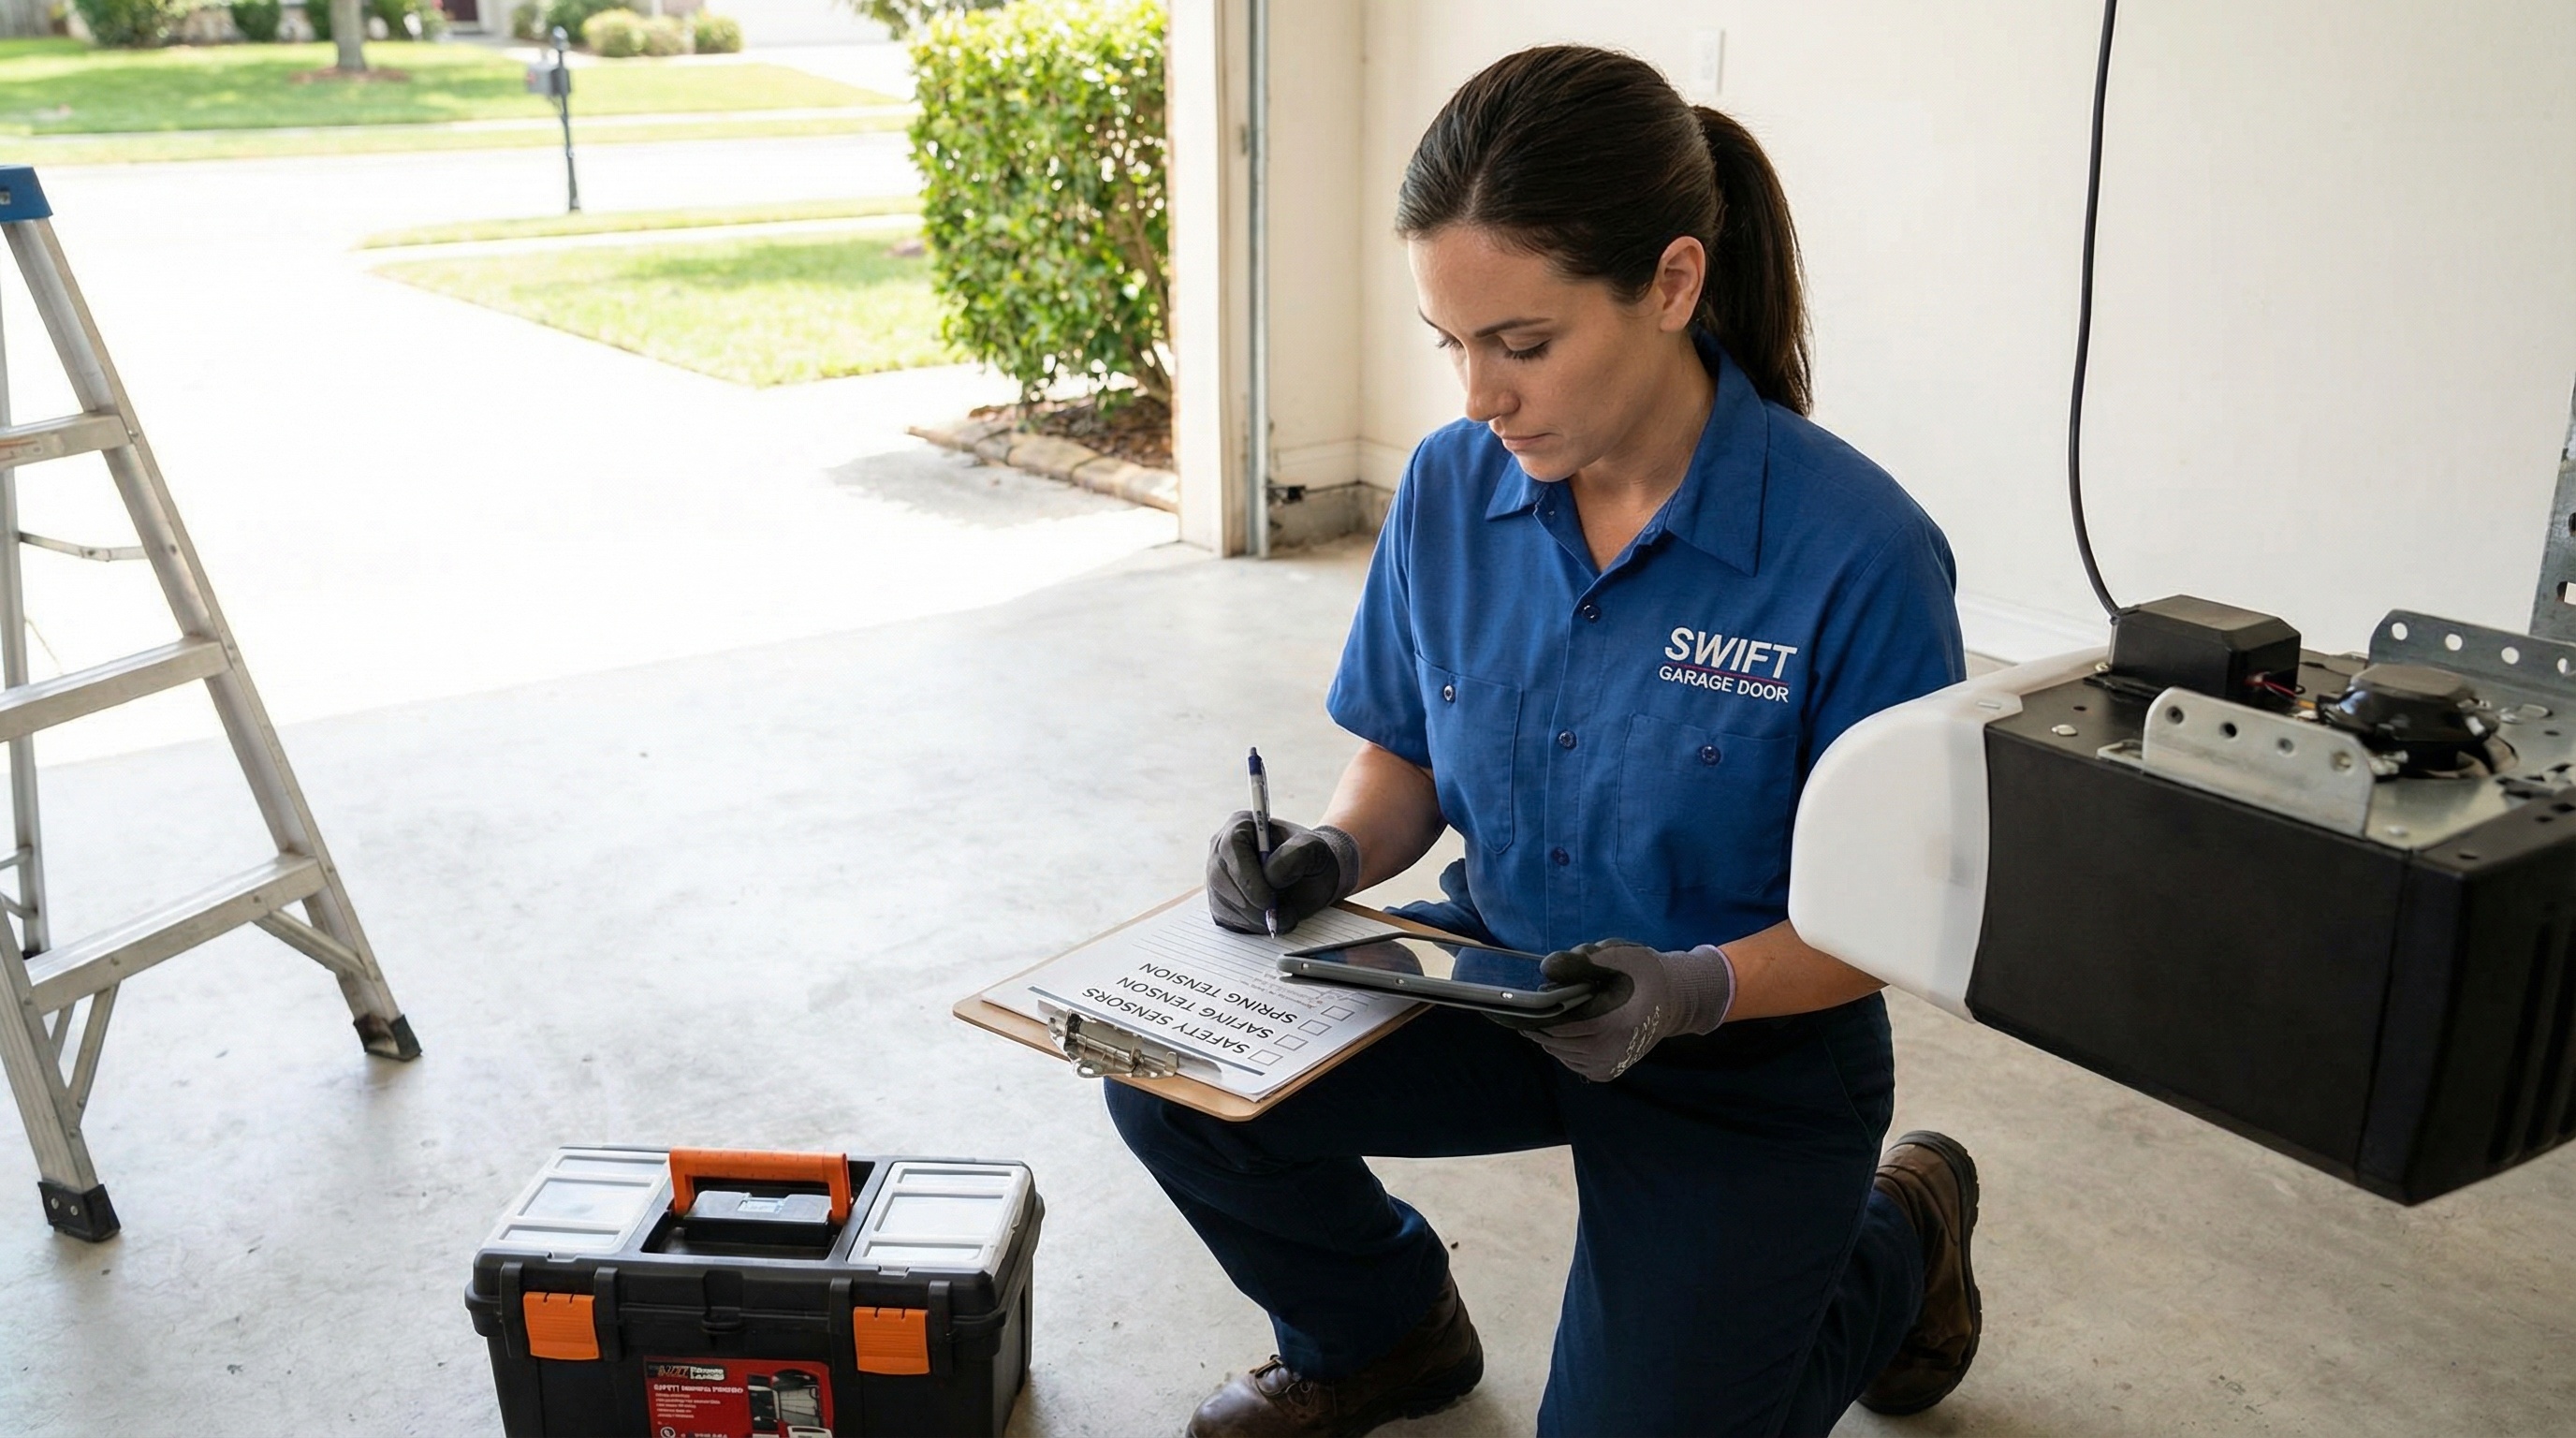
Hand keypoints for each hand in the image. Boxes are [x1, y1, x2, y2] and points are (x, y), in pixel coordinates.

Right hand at [1205, 811, 1360, 934]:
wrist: (1311, 876)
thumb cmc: (1311, 858)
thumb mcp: (1315, 849)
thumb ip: (1296, 855)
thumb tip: (1270, 875)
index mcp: (1242, 825)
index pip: (1231, 847)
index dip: (1246, 876)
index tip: (1268, 900)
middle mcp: (1222, 849)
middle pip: (1220, 878)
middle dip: (1251, 903)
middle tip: (1278, 914)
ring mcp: (1217, 875)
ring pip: (1222, 902)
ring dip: (1254, 917)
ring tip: (1283, 914)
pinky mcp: (1219, 899)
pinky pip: (1225, 917)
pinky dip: (1250, 925)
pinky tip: (1271, 918)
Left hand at [1520, 939, 1734, 1081]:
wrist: (1672, 1000)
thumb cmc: (1641, 974)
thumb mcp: (1614, 955)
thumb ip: (1579, 961)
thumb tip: (1546, 970)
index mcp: (1609, 1024)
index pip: (1555, 1025)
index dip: (1538, 1011)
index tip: (1534, 996)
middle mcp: (1607, 1053)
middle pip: (1553, 1040)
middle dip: (1545, 1020)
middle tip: (1553, 999)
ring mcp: (1606, 1066)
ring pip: (1558, 1051)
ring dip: (1553, 1033)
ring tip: (1568, 1011)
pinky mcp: (1605, 1073)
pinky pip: (1569, 1060)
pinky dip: (1564, 1045)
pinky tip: (1576, 1028)